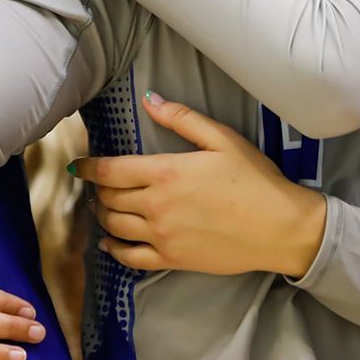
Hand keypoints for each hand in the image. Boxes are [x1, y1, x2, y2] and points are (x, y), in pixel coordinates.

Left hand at [70, 92, 326, 276]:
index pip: (111, 170)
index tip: (80, 165)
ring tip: (105, 207)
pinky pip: (129, 258)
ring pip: (114, 226)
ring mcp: (162, 236)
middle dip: (98, 189)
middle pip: (109, 198)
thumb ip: (183, 119)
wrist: (280, 228)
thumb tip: (150, 99)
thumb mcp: (223, 140)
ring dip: (103, 215)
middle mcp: (156, 206)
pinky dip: (113, 250)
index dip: (90, 167)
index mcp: (166, 172)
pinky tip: (110, 242)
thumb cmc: (255, 180)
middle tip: (99, 184)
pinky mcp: (171, 259)